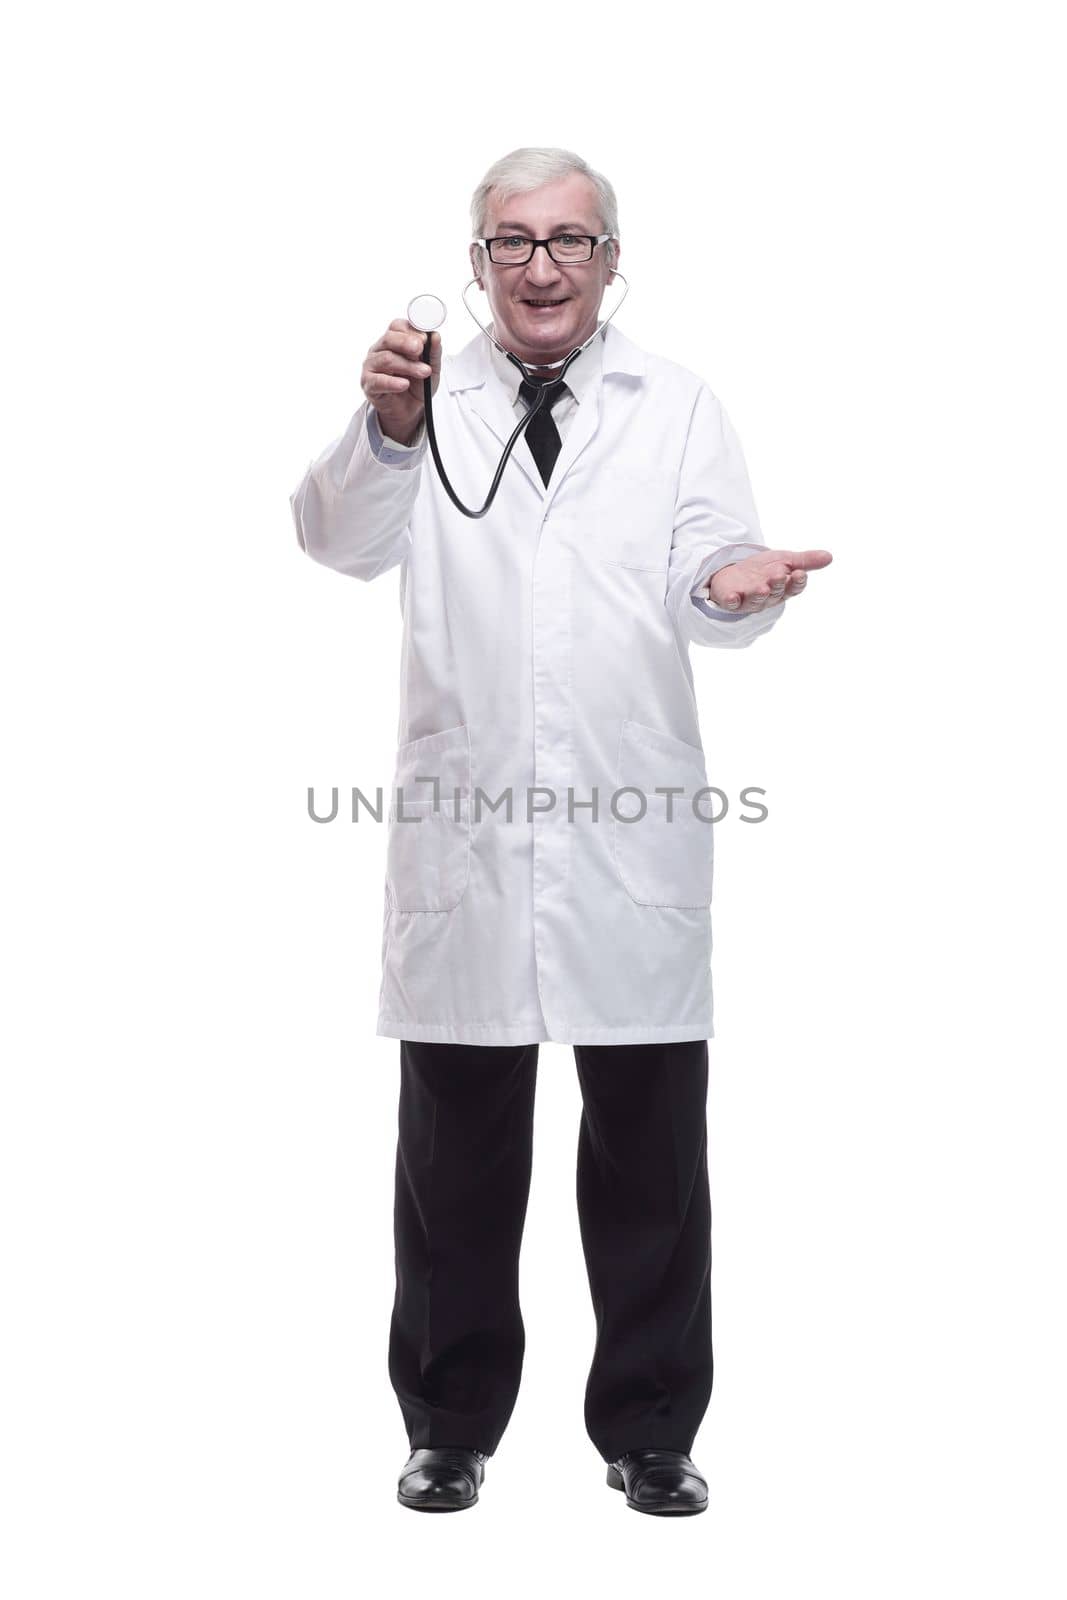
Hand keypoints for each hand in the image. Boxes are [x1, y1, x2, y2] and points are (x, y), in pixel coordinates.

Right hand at [361, 319, 442, 444]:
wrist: (410, 410)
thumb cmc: (417, 385)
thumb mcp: (432, 368)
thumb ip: (433, 352)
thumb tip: (435, 336)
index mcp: (394, 341)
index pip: (397, 326)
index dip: (411, 330)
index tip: (424, 338)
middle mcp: (380, 350)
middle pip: (389, 338)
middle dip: (406, 342)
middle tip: (420, 349)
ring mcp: (372, 366)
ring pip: (386, 359)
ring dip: (407, 365)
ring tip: (423, 372)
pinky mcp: (368, 383)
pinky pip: (378, 380)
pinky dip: (393, 382)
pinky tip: (404, 384)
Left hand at [704, 548, 832, 612]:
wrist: (735, 573)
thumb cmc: (763, 571)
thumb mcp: (785, 560)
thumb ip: (805, 561)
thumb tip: (829, 556)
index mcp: (783, 588)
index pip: (793, 588)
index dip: (797, 583)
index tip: (800, 574)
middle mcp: (768, 597)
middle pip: (775, 592)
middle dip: (778, 584)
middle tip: (779, 575)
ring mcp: (749, 600)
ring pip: (756, 600)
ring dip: (759, 595)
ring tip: (763, 588)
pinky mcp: (730, 600)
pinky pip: (732, 603)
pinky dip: (732, 601)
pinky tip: (733, 597)